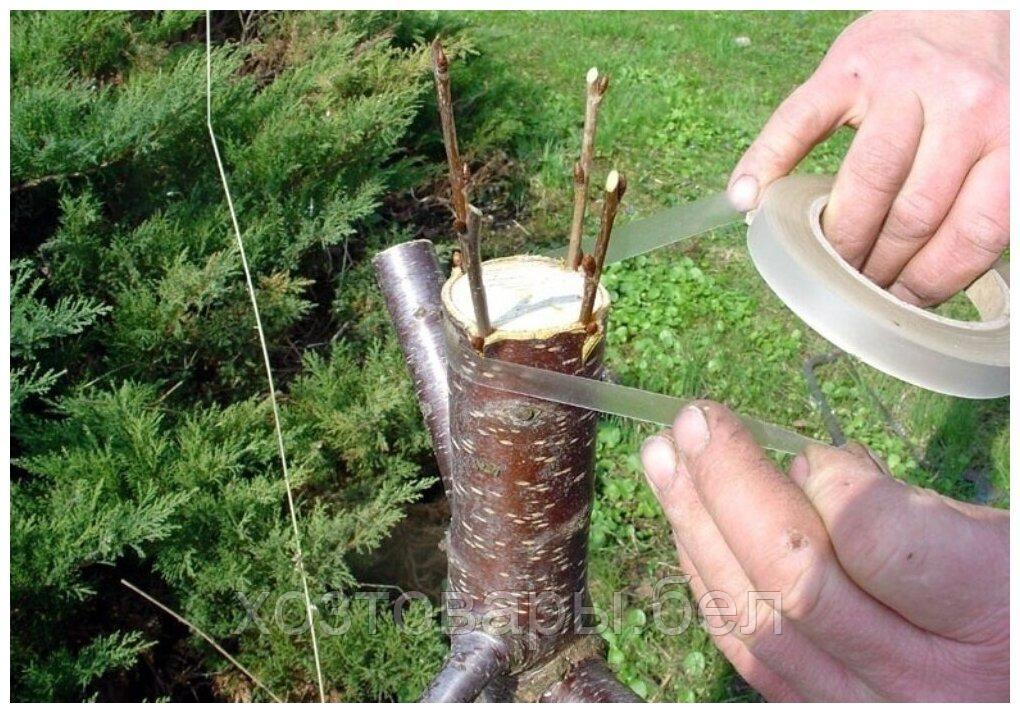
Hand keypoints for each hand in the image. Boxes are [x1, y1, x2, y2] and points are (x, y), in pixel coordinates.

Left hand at [640, 402, 1007, 700]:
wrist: (1011, 684)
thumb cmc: (1011, 596)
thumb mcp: (994, 536)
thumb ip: (903, 509)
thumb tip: (806, 469)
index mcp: (985, 610)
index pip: (874, 539)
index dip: (826, 481)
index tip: (813, 452)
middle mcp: (920, 683)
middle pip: (793, 580)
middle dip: (727, 486)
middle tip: (691, 421)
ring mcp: (862, 710)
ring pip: (755, 619)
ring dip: (696, 527)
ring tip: (663, 460)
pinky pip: (749, 653)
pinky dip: (709, 583)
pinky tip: (686, 530)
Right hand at [728, 11, 1008, 306]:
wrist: (954, 3)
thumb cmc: (972, 88)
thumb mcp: (996, 139)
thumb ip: (972, 195)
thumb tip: (920, 280)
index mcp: (1010, 135)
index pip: (974, 231)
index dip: (932, 280)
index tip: (901, 304)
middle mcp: (965, 107)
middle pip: (913, 215)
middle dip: (877, 268)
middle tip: (853, 289)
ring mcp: (903, 84)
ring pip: (866, 183)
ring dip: (837, 239)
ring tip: (819, 262)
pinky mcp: (848, 68)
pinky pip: (800, 122)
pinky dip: (766, 163)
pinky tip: (746, 199)